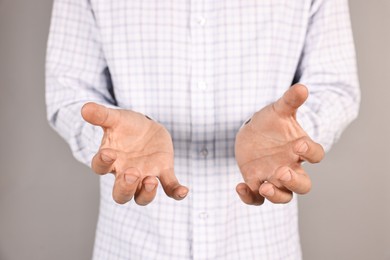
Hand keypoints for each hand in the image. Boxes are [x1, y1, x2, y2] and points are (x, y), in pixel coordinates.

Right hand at [81, 103, 188, 204]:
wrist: (146, 128)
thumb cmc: (126, 126)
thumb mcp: (116, 118)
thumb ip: (101, 115)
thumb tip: (84, 108)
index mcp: (110, 160)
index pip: (100, 167)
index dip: (103, 162)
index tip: (109, 153)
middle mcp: (125, 174)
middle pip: (121, 194)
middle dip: (125, 188)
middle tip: (132, 173)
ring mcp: (145, 175)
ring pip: (142, 196)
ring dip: (146, 193)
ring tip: (152, 180)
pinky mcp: (163, 172)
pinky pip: (169, 187)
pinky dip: (176, 192)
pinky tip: (183, 191)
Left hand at [235, 84, 323, 204]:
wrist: (252, 133)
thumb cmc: (271, 122)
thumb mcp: (278, 109)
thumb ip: (290, 100)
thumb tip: (302, 87)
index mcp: (300, 148)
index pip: (315, 155)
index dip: (311, 153)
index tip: (298, 146)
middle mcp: (291, 167)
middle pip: (303, 185)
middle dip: (294, 182)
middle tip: (281, 172)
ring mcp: (274, 177)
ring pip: (283, 196)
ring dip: (276, 195)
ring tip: (264, 186)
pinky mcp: (256, 182)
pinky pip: (257, 198)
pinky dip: (250, 197)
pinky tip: (240, 187)